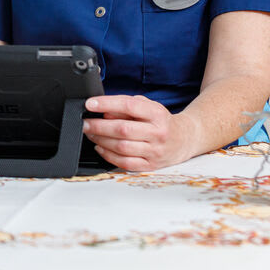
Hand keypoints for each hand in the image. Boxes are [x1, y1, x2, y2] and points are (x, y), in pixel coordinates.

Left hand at [82, 95, 196, 171]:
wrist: (184, 139)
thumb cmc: (161, 121)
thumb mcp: (148, 106)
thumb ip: (126, 106)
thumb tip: (104, 111)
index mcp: (157, 114)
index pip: (130, 106)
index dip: (107, 104)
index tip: (90, 103)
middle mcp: (158, 133)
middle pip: (123, 129)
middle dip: (98, 126)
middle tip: (85, 122)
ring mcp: (155, 151)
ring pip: (122, 147)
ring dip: (101, 140)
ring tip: (91, 133)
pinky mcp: (151, 165)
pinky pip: (125, 163)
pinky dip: (109, 155)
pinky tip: (100, 147)